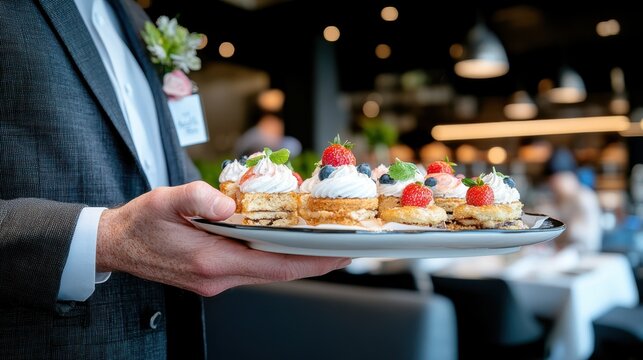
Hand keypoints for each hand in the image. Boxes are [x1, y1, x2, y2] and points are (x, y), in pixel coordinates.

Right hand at [96, 181, 350, 295]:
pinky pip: (252, 267)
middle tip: (342, 248)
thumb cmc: (139, 224)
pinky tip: (282, 243)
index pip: (275, 266)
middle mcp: (218, 277)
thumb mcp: (164, 200)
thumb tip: (229, 203)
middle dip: (312, 261)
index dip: (311, 262)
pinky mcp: (213, 275)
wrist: (115, 245)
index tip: (339, 255)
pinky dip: (273, 256)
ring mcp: (216, 279)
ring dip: (294, 259)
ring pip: (266, 271)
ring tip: (320, 243)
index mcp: (211, 261)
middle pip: (277, 272)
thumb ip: (198, 198)